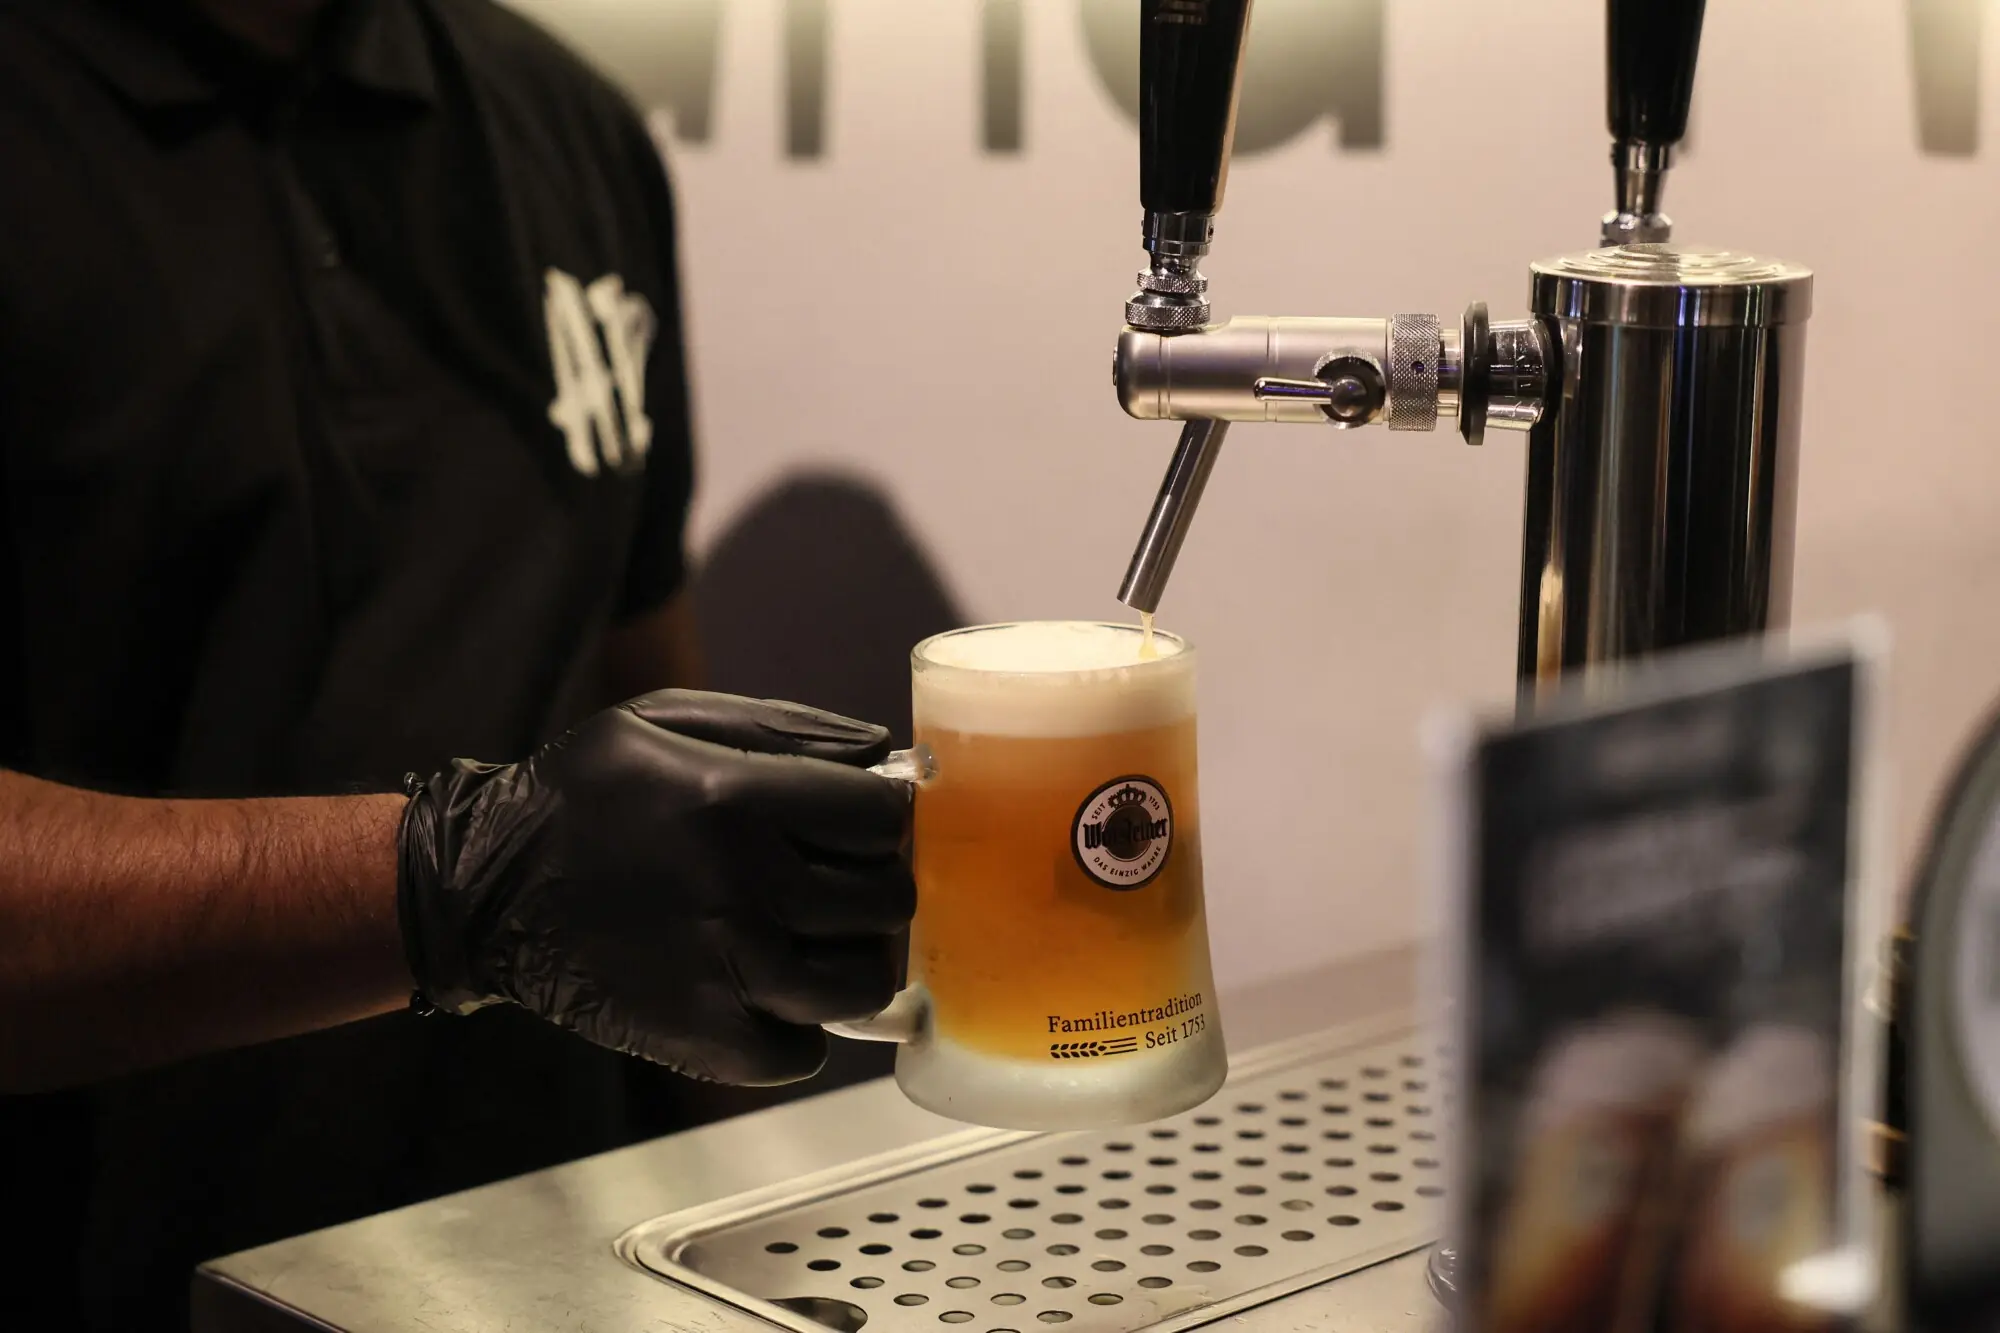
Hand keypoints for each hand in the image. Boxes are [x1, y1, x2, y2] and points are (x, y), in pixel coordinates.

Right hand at [396, 691, 913, 1083]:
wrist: (486, 888)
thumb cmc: (583, 793)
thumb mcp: (667, 721)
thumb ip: (784, 729)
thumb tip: (883, 752)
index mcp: (741, 798)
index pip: (883, 817)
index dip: (886, 820)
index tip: (865, 827)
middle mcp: (746, 885)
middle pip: (887, 899)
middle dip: (877, 889)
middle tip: (843, 887)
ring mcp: (729, 968)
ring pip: (864, 983)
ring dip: (854, 964)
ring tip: (817, 945)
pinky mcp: (703, 1036)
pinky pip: (804, 1051)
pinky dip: (797, 1030)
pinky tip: (766, 993)